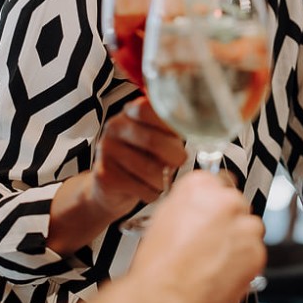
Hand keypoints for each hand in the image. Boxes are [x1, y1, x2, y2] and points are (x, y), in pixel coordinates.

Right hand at [90, 96, 187, 216]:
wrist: (110, 187)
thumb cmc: (141, 159)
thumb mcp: (155, 138)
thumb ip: (171, 131)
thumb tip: (198, 129)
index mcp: (130, 112)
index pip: (148, 108)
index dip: (169, 123)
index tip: (182, 136)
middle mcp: (115, 127)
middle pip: (152, 140)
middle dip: (174, 155)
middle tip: (181, 161)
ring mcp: (106, 150)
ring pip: (148, 169)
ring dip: (163, 180)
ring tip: (162, 180)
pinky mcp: (104, 175)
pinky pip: (139, 187)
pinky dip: (151, 193)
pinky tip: (148, 190)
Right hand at [129, 171, 265, 302]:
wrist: (166, 296)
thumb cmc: (159, 263)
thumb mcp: (165, 216)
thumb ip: (190, 204)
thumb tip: (199, 207)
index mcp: (200, 185)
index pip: (217, 181)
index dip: (212, 201)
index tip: (210, 212)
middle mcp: (226, 200)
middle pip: (235, 203)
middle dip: (227, 220)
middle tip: (210, 238)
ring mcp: (245, 226)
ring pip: (249, 227)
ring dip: (238, 239)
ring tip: (215, 257)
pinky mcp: (257, 252)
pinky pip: (255, 251)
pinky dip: (244, 260)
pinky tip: (222, 269)